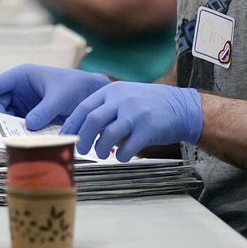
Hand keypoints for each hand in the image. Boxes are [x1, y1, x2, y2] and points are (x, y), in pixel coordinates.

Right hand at [0, 64, 109, 129]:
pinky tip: (16, 139)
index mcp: (22, 76)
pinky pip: (17, 124)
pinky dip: (16, 132)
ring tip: (4, 137)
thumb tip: (28, 125)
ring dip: (5, 126)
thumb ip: (44, 110)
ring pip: (6, 116)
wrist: (92, 95)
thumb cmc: (75, 87)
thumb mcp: (59, 97)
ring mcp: (24, 104)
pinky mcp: (31, 116)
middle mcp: (19, 89)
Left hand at [60, 82, 202, 160]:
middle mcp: (122, 100)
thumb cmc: (148, 104)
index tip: (64, 137)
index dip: (72, 124)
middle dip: (82, 138)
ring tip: (102, 154)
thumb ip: (106, 108)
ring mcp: (135, 114)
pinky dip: (121, 156)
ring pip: (107, 135)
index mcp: (112, 91)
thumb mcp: (125, 96)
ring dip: (100, 149)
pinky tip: (122, 156)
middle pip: (92, 121)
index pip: (84, 107)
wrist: (182, 107)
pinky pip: (128, 147)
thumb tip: (81, 129)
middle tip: (81, 149)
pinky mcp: (148, 129)